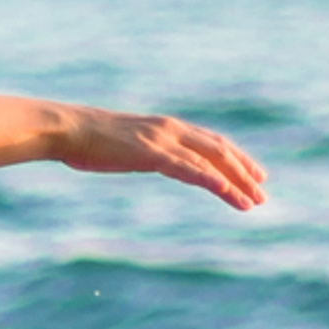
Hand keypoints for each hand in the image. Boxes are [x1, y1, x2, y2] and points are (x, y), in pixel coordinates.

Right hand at [58, 111, 265, 213]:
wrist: (65, 130)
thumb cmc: (85, 139)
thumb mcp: (122, 144)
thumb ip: (141, 150)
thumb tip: (145, 158)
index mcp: (165, 127)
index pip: (210, 142)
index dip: (235, 158)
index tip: (253, 174)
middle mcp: (171, 129)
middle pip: (219, 150)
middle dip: (243, 172)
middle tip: (262, 192)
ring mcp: (162, 140)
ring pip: (211, 161)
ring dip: (236, 182)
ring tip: (253, 201)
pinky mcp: (152, 154)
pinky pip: (190, 169)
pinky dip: (213, 181)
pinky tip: (228, 193)